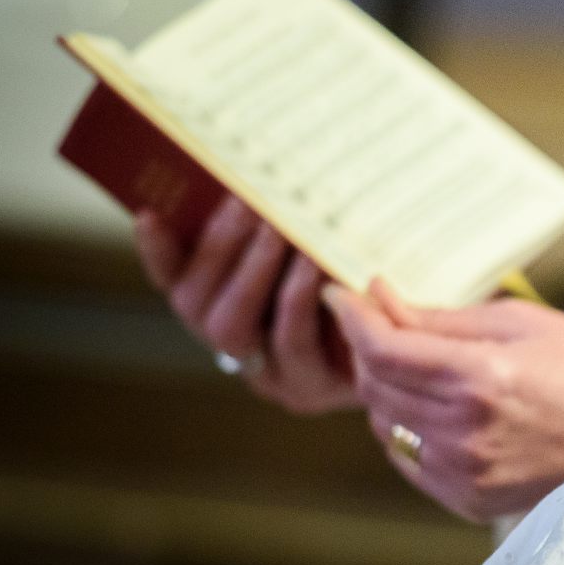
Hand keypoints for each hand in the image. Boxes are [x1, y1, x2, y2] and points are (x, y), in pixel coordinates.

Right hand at [134, 196, 354, 413]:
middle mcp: (232, 346)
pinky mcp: (307, 389)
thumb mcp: (319, 250)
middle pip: (197, 303)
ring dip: (255, 272)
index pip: (173, 280)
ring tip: (283, 231)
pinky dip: (299, 301)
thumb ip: (281, 227)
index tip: (150, 214)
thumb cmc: (360, 281)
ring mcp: (265, 374)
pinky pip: (292, 346)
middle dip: (220, 248)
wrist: (413, 345)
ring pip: (231, 328)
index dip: (157, 252)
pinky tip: (317, 266)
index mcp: (223, 309)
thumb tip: (262, 176)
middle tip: (248, 204)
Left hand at [324, 280, 563, 521]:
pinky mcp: (468, 499)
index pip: (382, 348)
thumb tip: (381, 299)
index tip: (343, 295)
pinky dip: (409, 429)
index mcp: (479, 378)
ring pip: (384, 423)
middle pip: (375, 385)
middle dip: (372, 348)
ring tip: (424, 367)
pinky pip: (408, 458)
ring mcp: (463, 472)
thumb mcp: (524, 323)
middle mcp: (463, 431)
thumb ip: (443, 318)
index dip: (354, 317)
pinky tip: (441, 410)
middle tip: (386, 321)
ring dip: (389, 390)